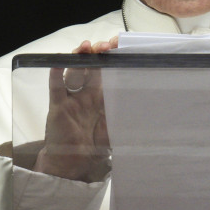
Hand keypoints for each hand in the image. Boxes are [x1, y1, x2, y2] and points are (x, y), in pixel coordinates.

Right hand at [32, 38, 116, 181]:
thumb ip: (128, 120)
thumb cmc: (94, 147)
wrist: (74, 163)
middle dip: (95, 54)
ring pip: (73, 72)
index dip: (110, 60)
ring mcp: (71, 99)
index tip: (117, 49)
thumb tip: (154, 113)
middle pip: (89, 68)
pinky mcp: (58, 106)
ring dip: (78, 58)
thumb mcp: (116, 131)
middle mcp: (86, 95)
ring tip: (85, 47)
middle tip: (103, 46)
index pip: (106, 73)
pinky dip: (56, 75)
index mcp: (100, 98)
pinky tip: (58, 63)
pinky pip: (56, 88)